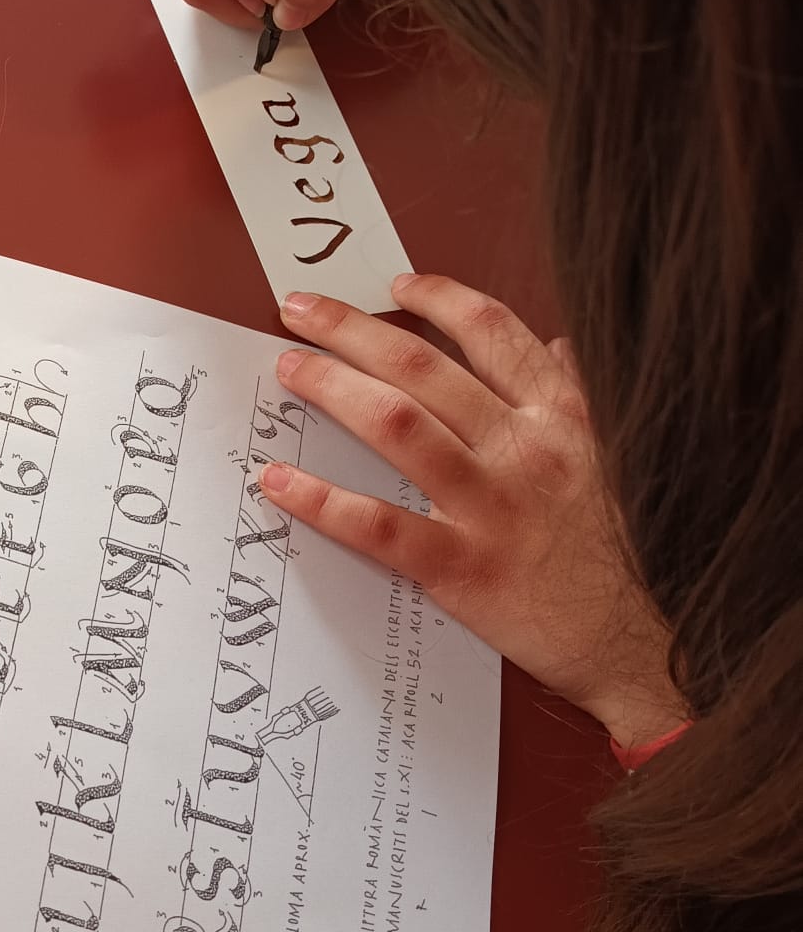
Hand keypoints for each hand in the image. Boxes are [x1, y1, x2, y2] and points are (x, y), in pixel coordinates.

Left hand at [257, 274, 685, 750]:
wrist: (651, 643)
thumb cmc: (635, 555)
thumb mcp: (623, 458)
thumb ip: (584, 397)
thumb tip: (557, 345)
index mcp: (565, 417)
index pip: (493, 332)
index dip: (438, 300)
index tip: (397, 287)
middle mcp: (526, 448)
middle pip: (424, 365)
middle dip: (354, 329)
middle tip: (302, 311)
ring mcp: (492, 506)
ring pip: (396, 424)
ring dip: (333, 386)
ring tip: (289, 367)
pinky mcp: (464, 568)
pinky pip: (379, 523)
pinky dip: (321, 499)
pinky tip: (279, 480)